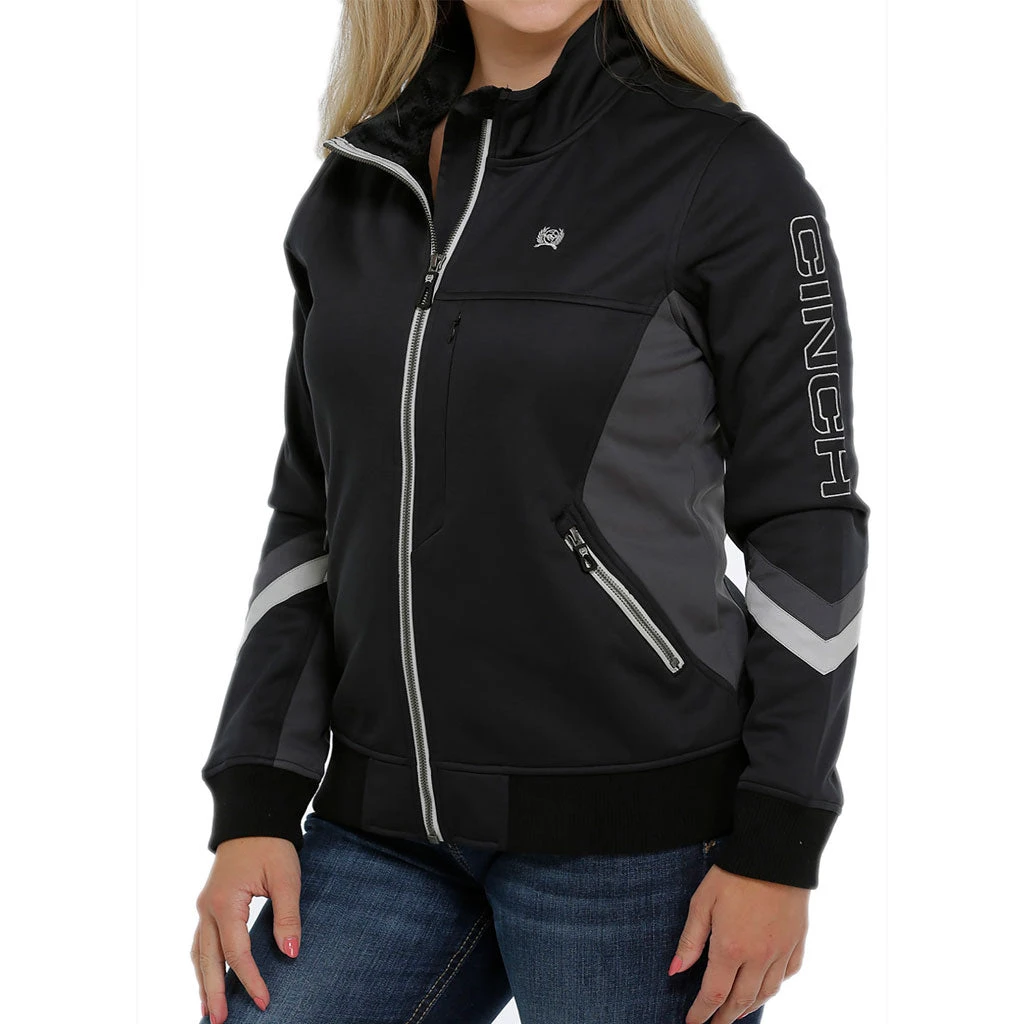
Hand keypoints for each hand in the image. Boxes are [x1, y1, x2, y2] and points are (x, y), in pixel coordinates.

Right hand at [191, 836, 302, 1023]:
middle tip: (220, 1022)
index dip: (251, 980)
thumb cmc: (271, 845)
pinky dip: (202, 962)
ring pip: (198, 952)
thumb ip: (287, 916)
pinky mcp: (208, 903)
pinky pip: (200, 940)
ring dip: (202, 981)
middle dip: (213, 993)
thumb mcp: (286, 878)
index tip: (263, 1002)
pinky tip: (206, 976)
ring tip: (207, 1010)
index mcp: (225, 902)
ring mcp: (204, 906)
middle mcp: (208, 908)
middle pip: (207, 960)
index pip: (237, 953)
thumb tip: (289, 953)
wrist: (254, 817)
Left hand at [669, 864, 808, 1023]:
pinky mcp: (797, 943)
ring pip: (765, 993)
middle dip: (724, 1017)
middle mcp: (759, 957)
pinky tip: (764, 988)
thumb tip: (675, 971)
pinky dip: (773, 988)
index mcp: (731, 948)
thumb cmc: (734, 874)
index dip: (702, 1013)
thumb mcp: (702, 902)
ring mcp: (781, 952)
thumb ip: (690, 939)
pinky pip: (786, 976)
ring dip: (748, 1008)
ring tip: (735, 1014)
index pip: (714, 994)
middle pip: (740, 1001)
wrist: (774, 854)